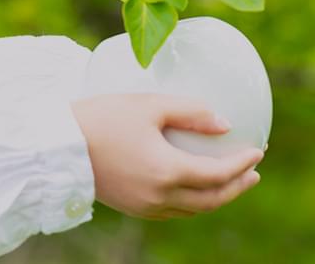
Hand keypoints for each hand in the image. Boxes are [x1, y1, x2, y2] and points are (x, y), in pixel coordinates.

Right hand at [70, 93, 264, 219]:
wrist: (56, 147)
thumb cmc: (101, 118)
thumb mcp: (149, 104)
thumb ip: (190, 112)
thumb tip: (224, 124)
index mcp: (167, 171)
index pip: (218, 174)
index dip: (242, 164)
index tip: (258, 151)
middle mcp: (160, 196)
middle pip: (212, 200)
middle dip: (237, 187)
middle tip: (253, 173)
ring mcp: (145, 206)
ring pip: (193, 210)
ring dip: (217, 197)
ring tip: (231, 182)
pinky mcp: (133, 208)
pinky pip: (173, 210)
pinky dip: (193, 201)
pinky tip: (195, 188)